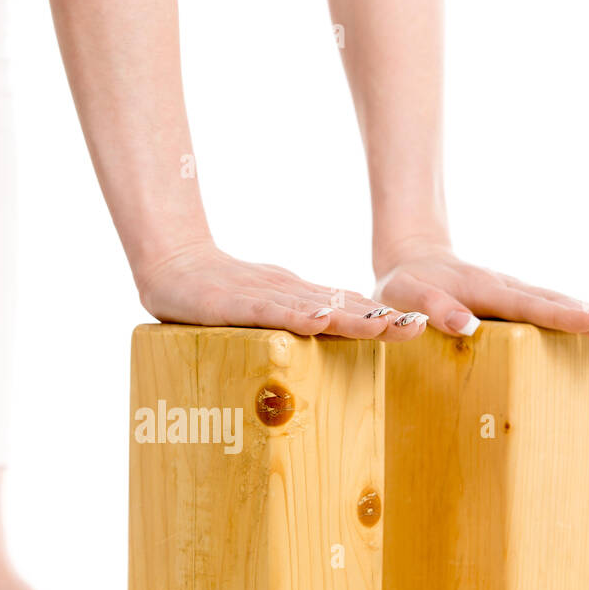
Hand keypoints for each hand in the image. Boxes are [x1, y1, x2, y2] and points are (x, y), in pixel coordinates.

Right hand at [136, 240, 428, 341]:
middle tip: (417, 326)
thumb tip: (333, 323)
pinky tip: (321, 320)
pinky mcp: (236, 305)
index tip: (416, 327)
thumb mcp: (265, 303)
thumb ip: (296, 313)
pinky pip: (271, 313)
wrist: (171, 262)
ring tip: (383, 326)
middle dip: (379, 320)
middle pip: (340, 309)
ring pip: (314, 309)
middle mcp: (289, 295)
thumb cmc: (217, 287)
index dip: (380, 319)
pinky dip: (297, 316)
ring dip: (349, 318)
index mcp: (298, 299)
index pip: (346, 310)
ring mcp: (264, 298)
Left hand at [374, 241, 588, 338]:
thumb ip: (432, 307)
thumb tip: (467, 326)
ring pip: (555, 303)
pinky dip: (575, 314)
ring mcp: (511, 294)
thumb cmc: (404, 284)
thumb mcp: (405, 295)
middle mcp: (505, 289)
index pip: (528, 305)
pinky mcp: (512, 301)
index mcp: (483, 290)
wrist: (411, 260)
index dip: (560, 315)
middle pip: (553, 303)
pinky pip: (547, 307)